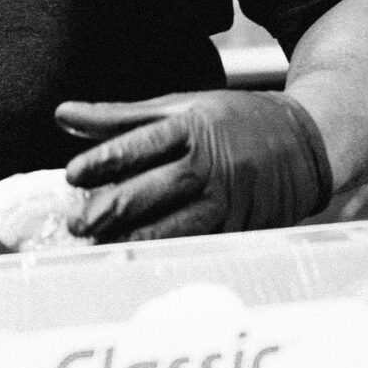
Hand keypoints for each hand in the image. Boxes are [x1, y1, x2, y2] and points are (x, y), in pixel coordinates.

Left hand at [56, 90, 332, 242]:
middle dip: (109, 210)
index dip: (102, 161)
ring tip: (100, 247)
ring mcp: (224, 203)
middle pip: (150, 191)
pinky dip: (166, 254)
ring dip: (132, 240)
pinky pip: (195, 247)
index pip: (138, 145)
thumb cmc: (233, 121)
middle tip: (78, 223)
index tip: (71, 174)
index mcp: (192, 128)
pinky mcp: (237, 231)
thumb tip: (62, 116)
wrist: (305, 143)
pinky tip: (139, 261)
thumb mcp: (180, 107)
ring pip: (171, 228)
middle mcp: (208, 167)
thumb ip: (120, 117)